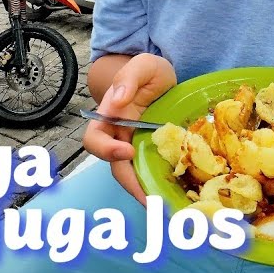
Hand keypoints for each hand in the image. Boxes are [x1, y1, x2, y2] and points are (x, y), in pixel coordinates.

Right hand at [81, 53, 176, 203]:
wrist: (166, 78)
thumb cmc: (151, 71)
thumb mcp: (143, 66)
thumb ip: (129, 78)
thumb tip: (118, 100)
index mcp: (110, 117)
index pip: (95, 139)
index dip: (106, 150)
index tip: (127, 151)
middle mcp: (120, 137)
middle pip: (117, 167)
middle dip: (132, 185)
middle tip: (151, 199)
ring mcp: (138, 148)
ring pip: (136, 176)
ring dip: (148, 193)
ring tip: (166, 207)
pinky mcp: (155, 155)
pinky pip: (154, 173)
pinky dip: (162, 187)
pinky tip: (178, 196)